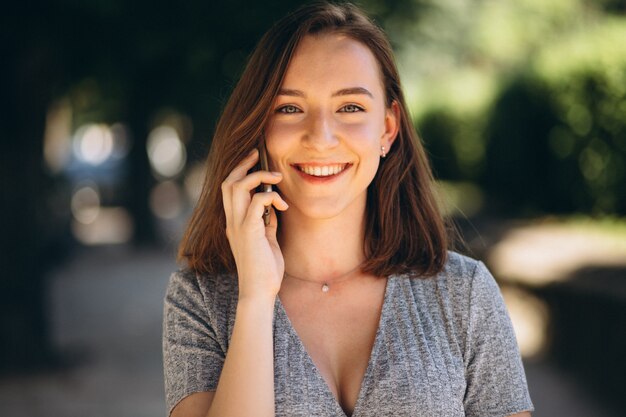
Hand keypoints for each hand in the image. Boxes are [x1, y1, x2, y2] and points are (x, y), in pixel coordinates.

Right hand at [221, 148, 288, 300]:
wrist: (259, 292)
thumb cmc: (265, 270)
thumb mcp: (267, 240)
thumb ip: (266, 222)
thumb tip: (273, 207)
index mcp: (234, 223)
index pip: (230, 190)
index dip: (240, 171)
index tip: (254, 160)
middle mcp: (232, 221)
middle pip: (228, 182)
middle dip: (243, 165)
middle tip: (258, 155)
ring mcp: (237, 226)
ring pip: (237, 187)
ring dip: (258, 177)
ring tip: (275, 177)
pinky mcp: (248, 231)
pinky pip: (256, 202)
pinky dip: (271, 197)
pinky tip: (283, 205)